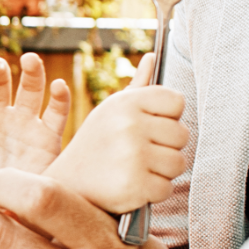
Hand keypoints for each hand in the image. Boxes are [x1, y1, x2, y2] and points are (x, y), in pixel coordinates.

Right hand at [45, 64, 186, 214]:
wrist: (67, 184)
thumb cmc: (96, 144)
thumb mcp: (111, 110)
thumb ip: (138, 85)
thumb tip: (154, 57)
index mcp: (126, 103)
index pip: (176, 101)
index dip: (168, 117)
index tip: (151, 126)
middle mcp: (129, 125)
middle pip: (182, 134)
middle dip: (167, 148)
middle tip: (142, 153)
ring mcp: (132, 156)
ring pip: (178, 163)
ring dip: (163, 172)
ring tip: (138, 169)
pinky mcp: (134, 186)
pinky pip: (166, 188)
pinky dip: (154, 192)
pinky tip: (134, 186)